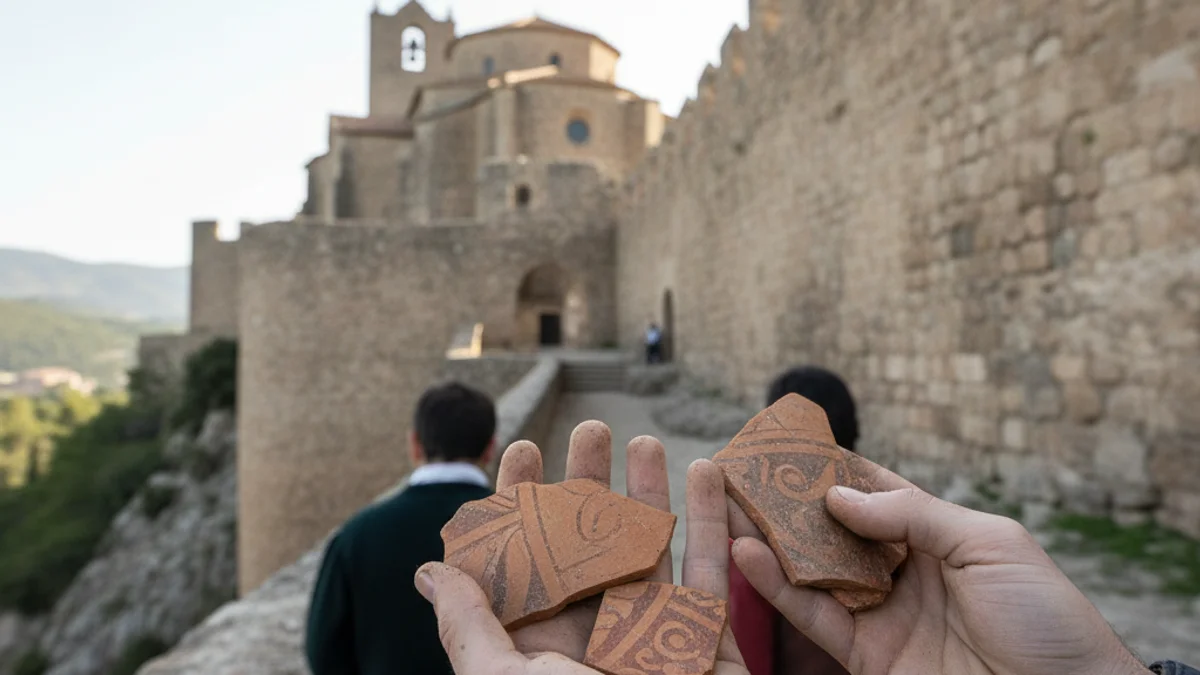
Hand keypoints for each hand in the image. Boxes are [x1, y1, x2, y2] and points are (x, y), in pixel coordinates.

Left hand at [415, 421, 747, 673]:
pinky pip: (712, 570)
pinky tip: (706, 473)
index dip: (522, 502)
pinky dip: (713, 520)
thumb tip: (431, 572)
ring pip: (651, 548)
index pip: (527, 559)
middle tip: (589, 428)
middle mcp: (595, 633)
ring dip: (649, 492)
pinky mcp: (706, 638)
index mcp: (540, 646)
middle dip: (588, 483)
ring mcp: (653, 633)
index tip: (521, 449)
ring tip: (643, 438)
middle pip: (590, 542)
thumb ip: (468, 629)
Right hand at [729, 456, 1147, 674]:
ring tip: (724, 506)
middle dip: (786, 501)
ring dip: (768, 539)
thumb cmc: (1046, 619)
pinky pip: (813, 615)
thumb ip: (914, 515)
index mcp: (938, 537)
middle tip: (737, 473)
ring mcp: (882, 615)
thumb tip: (839, 495)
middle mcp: (902, 572)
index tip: (785, 444)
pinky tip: (746, 554)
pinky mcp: (866, 657)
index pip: (874, 492)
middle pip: (832, 529)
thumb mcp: (990, 545)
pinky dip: (776, 587)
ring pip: (812, 569)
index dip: (832, 468)